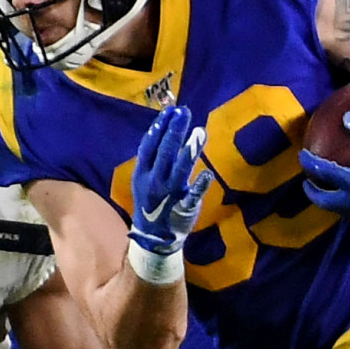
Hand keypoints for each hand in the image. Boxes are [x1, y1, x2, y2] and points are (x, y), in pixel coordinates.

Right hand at [129, 106, 213, 255]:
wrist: (153, 237)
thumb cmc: (152, 201)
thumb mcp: (144, 178)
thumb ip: (154, 156)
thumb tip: (164, 126)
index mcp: (142, 174)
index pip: (149, 146)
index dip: (159, 128)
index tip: (170, 111)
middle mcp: (154, 182)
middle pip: (164, 152)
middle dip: (174, 131)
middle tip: (184, 112)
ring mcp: (169, 195)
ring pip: (179, 169)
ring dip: (190, 150)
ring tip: (200, 131)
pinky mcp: (184, 208)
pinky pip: (192, 195)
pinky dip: (199, 185)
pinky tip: (207, 173)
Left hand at [300, 109, 349, 221]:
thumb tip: (348, 115)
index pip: (323, 173)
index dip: (309, 163)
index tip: (302, 155)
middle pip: (324, 201)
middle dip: (312, 191)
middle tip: (308, 180)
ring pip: (338, 209)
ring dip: (328, 199)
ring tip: (326, 188)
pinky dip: (344, 203)